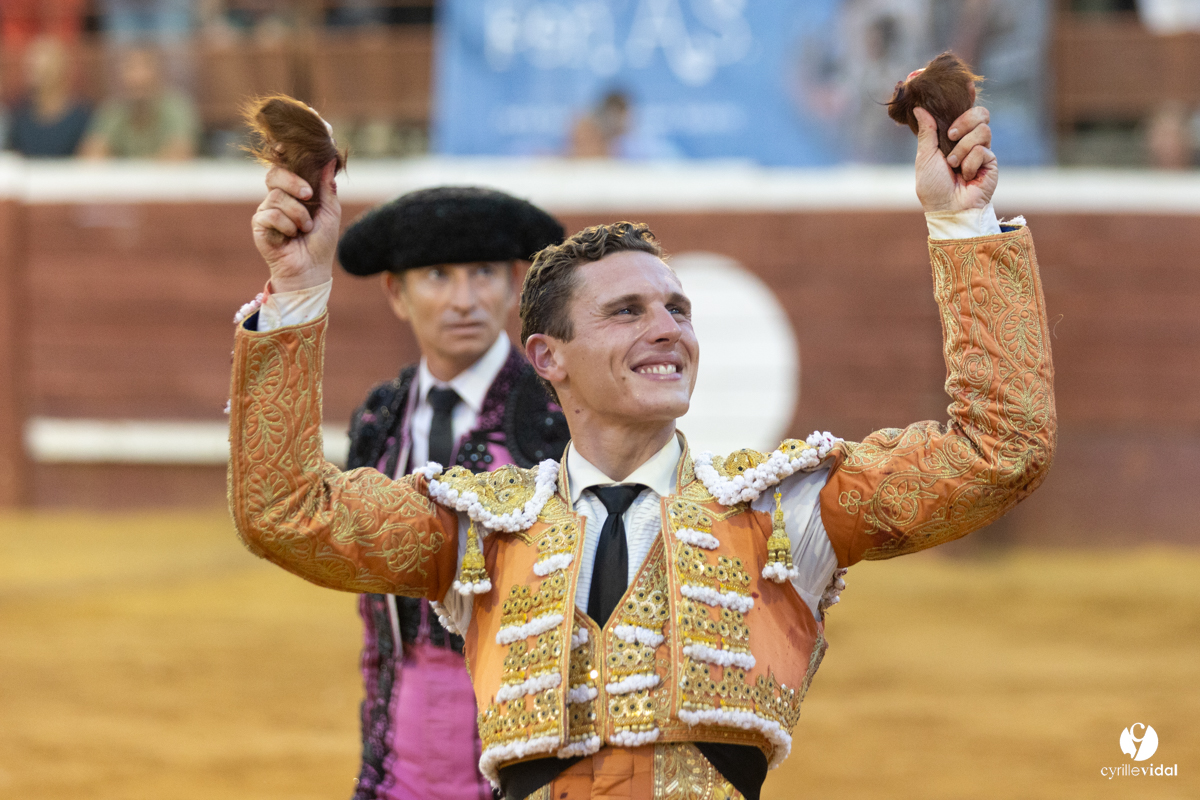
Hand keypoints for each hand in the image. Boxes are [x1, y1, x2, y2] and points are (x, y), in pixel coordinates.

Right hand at [251, 159, 340, 292]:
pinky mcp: (259, 226)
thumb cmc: (321, 243)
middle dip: (293, 182)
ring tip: (305, 229)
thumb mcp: (330, 212)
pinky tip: (291, 236)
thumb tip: (331, 161)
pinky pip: (271, 215)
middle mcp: (277, 200)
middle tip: (308, 194)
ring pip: (277, 197)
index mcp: (292, 193)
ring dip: (298, 214)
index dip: (282, 157)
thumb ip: (327, 187)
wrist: (312, 269)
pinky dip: (287, 226)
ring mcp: (266, 212)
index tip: (285, 146)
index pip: (283, 168)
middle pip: (274, 175)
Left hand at [914, 106, 997, 212]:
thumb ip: (926, 132)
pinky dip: (970, 162)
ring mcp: (981, 150)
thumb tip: (919, 108)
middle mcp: (968, 141)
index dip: (966, 98)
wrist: (948, 208)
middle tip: (950, 135)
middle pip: (980, 113)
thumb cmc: (933, 187)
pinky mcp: (991, 161)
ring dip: (964, 147)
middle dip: (964, 120)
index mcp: (951, 138)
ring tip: (954, 165)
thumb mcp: (924, 157)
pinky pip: (983, 149)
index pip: (962, 111)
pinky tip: (966, 175)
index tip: (966, 86)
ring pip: (983, 129)